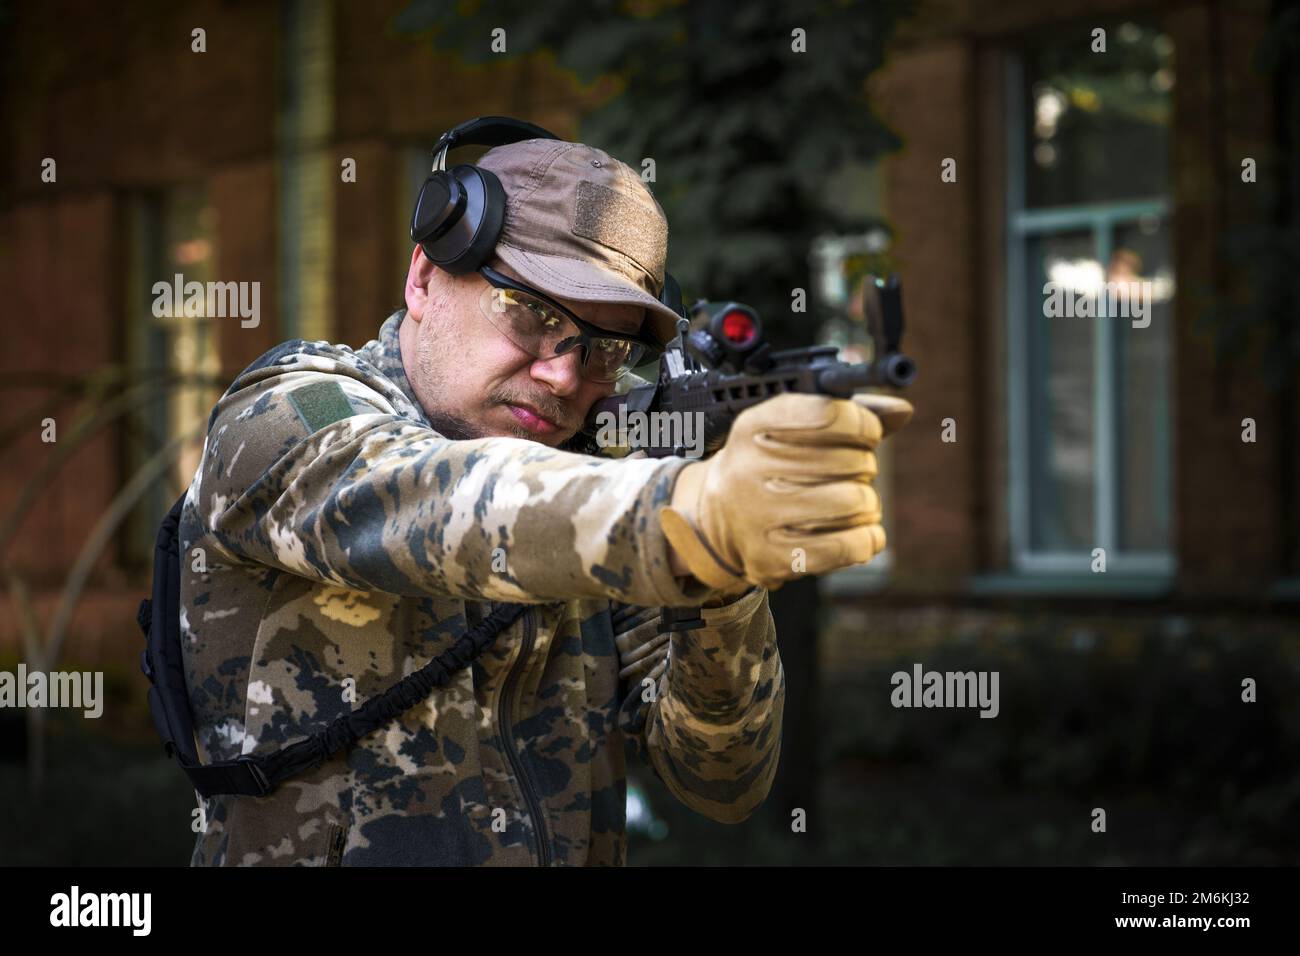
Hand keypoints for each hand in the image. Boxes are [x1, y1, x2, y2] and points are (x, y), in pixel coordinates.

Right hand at [661, 392, 912, 591]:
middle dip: (865, 466)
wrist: (714, 522)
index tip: (867, 433)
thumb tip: (901, 412)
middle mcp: (750, 468)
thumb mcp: (790, 430)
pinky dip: (868, 538)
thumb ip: (846, 415)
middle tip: (852, 473)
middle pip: (850, 460)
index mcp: (754, 426)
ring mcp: (758, 516)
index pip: (829, 414)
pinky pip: (848, 546)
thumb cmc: (766, 468)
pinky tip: (864, 531)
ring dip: (868, 503)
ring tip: (855, 503)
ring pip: (854, 501)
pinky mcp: (773, 557)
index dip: (863, 423)